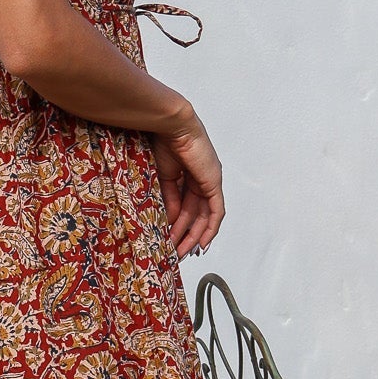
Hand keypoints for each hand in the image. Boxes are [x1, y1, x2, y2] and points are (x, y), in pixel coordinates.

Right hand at [150, 108, 223, 259]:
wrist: (170, 126)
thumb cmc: (161, 141)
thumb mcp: (162, 178)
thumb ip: (167, 199)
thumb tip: (167, 221)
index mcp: (187, 175)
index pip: (184, 206)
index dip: (177, 224)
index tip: (168, 239)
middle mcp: (201, 179)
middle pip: (196, 214)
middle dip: (185, 234)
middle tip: (176, 252)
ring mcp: (209, 181)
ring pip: (204, 216)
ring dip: (194, 235)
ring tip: (182, 251)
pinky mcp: (214, 183)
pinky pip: (216, 212)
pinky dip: (210, 228)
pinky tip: (203, 243)